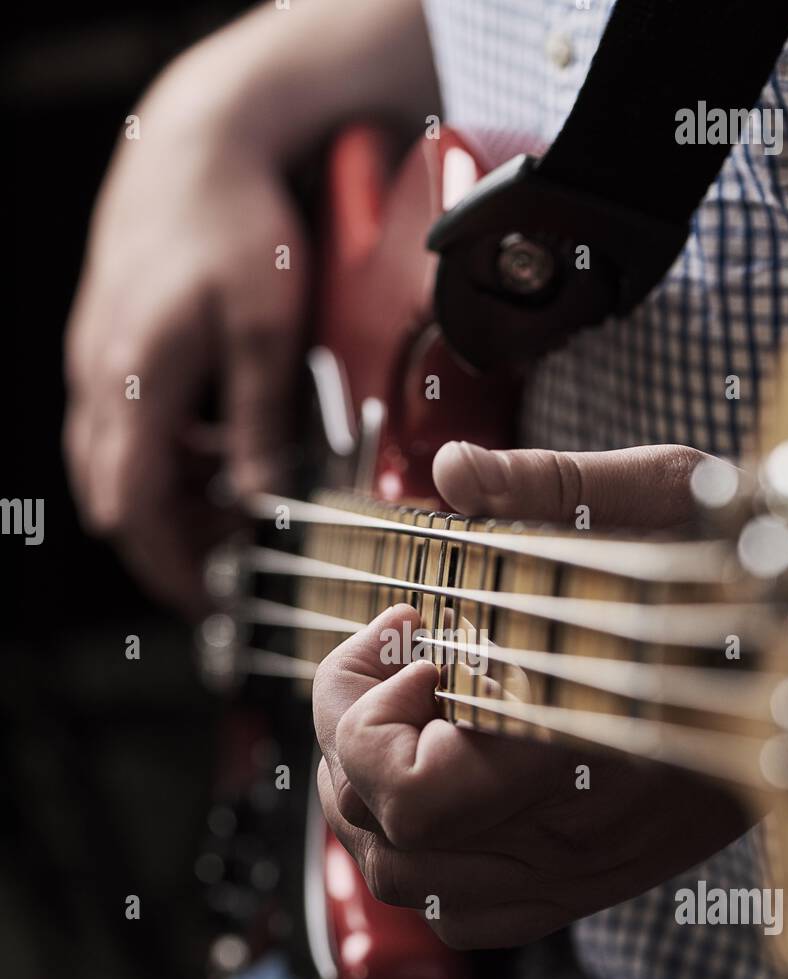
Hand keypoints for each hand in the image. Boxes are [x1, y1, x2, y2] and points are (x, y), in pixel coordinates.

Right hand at [62, 0, 436, 614]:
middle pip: (116, 497)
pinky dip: (163, 454)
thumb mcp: (268, 331)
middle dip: (170, 540)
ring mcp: (95, 361)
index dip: (165, 567)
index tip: (202, 603)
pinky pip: (123, 426)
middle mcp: (99, 379)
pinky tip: (216, 442)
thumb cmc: (236, 224)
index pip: (133, 510)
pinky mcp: (106, 347)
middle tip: (232, 556)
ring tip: (237, 498)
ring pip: (116, 464)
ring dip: (169, 496)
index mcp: (136, 383)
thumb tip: (261, 503)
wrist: (196, 142)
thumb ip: (260, 424)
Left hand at [313, 441, 749, 949]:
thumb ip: (555, 488)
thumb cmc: (754, 576)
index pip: (411, 794)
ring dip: (371, 797)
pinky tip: (443, 780)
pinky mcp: (590, 885)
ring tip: (408, 712)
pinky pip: (466, 916)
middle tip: (394, 660)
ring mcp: (582, 872)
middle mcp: (578, 831)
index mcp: (587, 737)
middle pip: (388, 843)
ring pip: (411, 888)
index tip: (408, 633)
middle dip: (351, 741)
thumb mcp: (673, 498)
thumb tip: (454, 469)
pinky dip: (421, 860)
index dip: (366, 718)